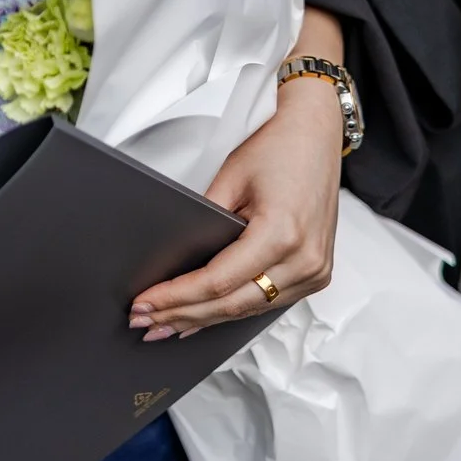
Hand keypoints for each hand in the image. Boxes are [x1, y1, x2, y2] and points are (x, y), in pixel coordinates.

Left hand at [127, 75, 342, 338]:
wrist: (316, 133)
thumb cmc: (277, 147)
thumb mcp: (230, 177)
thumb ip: (205, 221)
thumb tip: (175, 261)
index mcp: (282, 235)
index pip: (217, 282)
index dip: (176, 297)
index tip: (144, 305)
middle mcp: (304, 261)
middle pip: (231, 305)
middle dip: (183, 316)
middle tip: (144, 323)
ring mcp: (315, 271)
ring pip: (249, 310)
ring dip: (205, 320)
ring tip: (166, 326)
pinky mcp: (317, 274)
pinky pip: (269, 302)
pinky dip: (234, 310)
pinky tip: (205, 317)